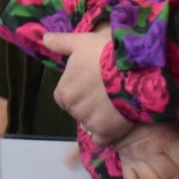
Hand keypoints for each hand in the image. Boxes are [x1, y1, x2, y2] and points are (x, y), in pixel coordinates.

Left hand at [40, 29, 132, 145]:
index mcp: (63, 91)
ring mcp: (89, 122)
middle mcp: (73, 109)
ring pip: (89, 123)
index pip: (63, 96)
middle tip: (104, 91)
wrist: (134, 71)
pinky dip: (107, 133)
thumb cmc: (105, 54)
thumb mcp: (80, 42)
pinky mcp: (106, 133)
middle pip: (77, 110)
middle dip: (87, 103)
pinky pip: (101, 138)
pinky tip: (116, 121)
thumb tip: (44, 39)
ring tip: (114, 102)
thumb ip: (60, 43)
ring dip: (98, 117)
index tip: (89, 84)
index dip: (76, 90)